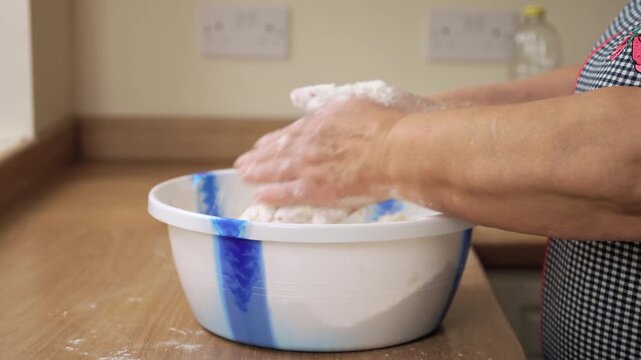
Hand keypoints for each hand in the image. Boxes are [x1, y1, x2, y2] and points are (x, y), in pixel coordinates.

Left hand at [234, 98, 407, 205]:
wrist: (393, 150)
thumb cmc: (382, 125)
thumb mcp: (352, 101)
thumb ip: (325, 103)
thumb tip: (302, 98)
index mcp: (318, 122)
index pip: (290, 132)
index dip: (274, 139)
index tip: (263, 143)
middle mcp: (308, 143)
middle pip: (278, 151)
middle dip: (259, 157)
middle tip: (244, 161)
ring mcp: (310, 166)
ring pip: (277, 170)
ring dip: (258, 172)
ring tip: (244, 175)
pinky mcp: (317, 188)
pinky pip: (289, 193)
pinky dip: (273, 194)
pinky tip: (260, 195)